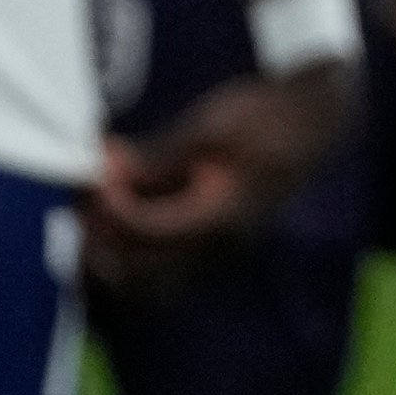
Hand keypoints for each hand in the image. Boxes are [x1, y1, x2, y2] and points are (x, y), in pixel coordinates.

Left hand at [83, 61, 355, 295]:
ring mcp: (216, 249)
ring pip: (148, 279)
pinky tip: (118, 212)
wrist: (314, 119)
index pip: (146, 229)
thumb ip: (159, 155)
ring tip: (90, 210)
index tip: (96, 169)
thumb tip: (109, 171)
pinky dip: (132, 249)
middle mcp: (217, 246)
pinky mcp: (213, 241)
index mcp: (219, 219)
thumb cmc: (265, 116)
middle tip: (81, 196)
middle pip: (140, 271)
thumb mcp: (210, 128)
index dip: (110, 203)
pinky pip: (162, 266)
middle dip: (101, 237)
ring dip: (113, 252)